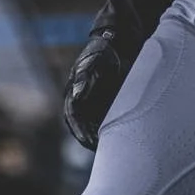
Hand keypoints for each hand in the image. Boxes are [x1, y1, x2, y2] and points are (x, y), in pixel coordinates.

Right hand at [62, 28, 131, 150]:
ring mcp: (93, 104)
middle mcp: (81, 101)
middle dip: (89, 139)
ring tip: (110, 150)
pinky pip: (106, 122)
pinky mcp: (106, 104)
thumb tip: (77, 96)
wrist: (119, 44)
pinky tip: (121, 139)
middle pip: (82, 126)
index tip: (88, 141)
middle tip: (100, 150)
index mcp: (74, 92)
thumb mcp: (95, 63)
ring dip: (99, 138)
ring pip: (93, 126)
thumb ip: (85, 79)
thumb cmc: (104, 52)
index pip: (74, 117)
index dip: (80, 130)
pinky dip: (110, 131)